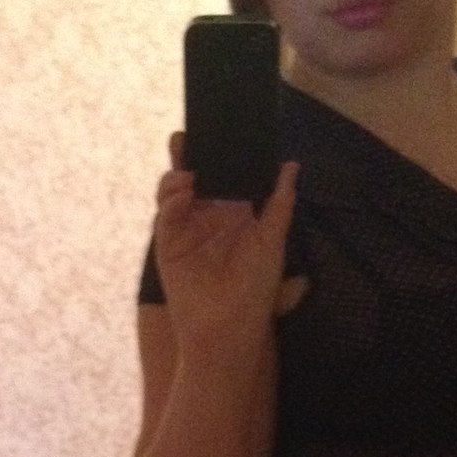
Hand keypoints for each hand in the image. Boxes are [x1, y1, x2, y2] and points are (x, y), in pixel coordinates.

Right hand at [153, 134, 304, 353]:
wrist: (229, 327)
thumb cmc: (254, 289)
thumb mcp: (272, 240)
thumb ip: (279, 202)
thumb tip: (290, 166)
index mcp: (232, 212)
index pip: (222, 173)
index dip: (218, 153)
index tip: (217, 129)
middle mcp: (207, 216)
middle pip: (193, 175)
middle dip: (187, 155)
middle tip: (186, 137)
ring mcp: (185, 229)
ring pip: (174, 191)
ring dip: (176, 176)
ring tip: (188, 170)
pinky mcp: (168, 244)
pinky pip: (165, 215)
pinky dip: (171, 199)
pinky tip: (183, 191)